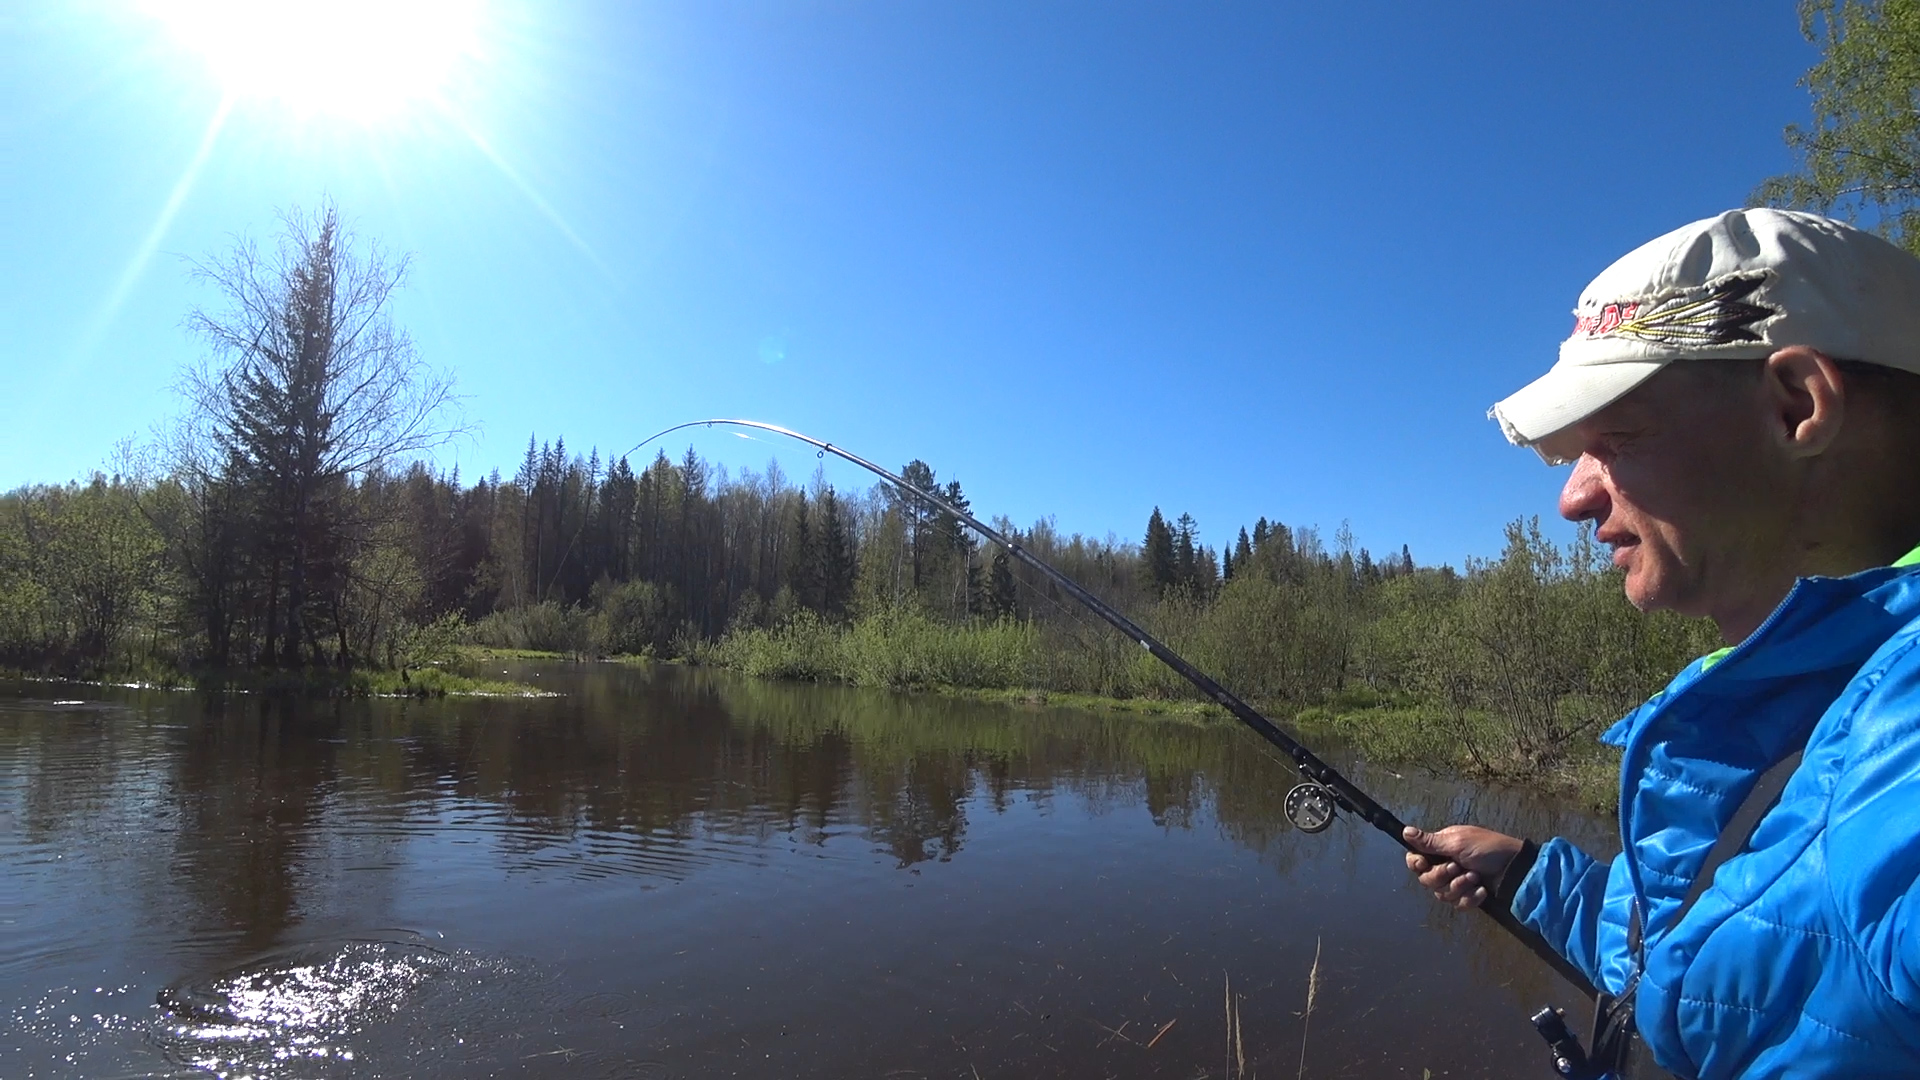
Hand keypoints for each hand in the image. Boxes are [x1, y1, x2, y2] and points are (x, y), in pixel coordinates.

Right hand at [1403, 824, 1524, 909]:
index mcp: (1440, 848)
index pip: (1415, 859)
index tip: (1423, 864)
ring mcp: (1457, 882)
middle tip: (1457, 867)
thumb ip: (1430, 842)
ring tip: (1475, 878)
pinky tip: (1482, 890)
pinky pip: (1458, 904)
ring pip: (1441, 894)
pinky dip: (1470, 898)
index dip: (1416, 864)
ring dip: (1459, 887)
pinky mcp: (1468, 896)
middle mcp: (1445, 865)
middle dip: (1441, 876)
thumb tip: (1405, 830)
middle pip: (1426, 879)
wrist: (1515, 870)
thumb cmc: (1488, 849)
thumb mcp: (1457, 843)